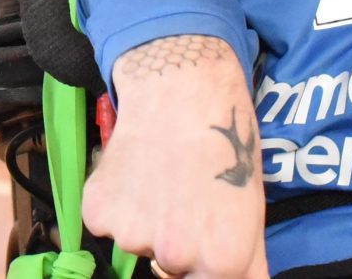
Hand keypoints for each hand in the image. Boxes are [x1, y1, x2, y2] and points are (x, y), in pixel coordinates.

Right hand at [82, 35, 267, 278]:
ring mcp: (133, 236)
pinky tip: (134, 170)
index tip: (202, 228)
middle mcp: (176, 256)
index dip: (205, 256)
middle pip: (169, 266)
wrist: (179, 91)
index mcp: (222, 261)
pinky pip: (106, 221)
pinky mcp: (98, 212)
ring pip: (136, 241)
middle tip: (182, 195)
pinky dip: (114, 202)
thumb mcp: (253, 207)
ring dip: (142, 219)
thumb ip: (250, 262)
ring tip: (159, 175)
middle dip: (174, 240)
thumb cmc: (225, 144)